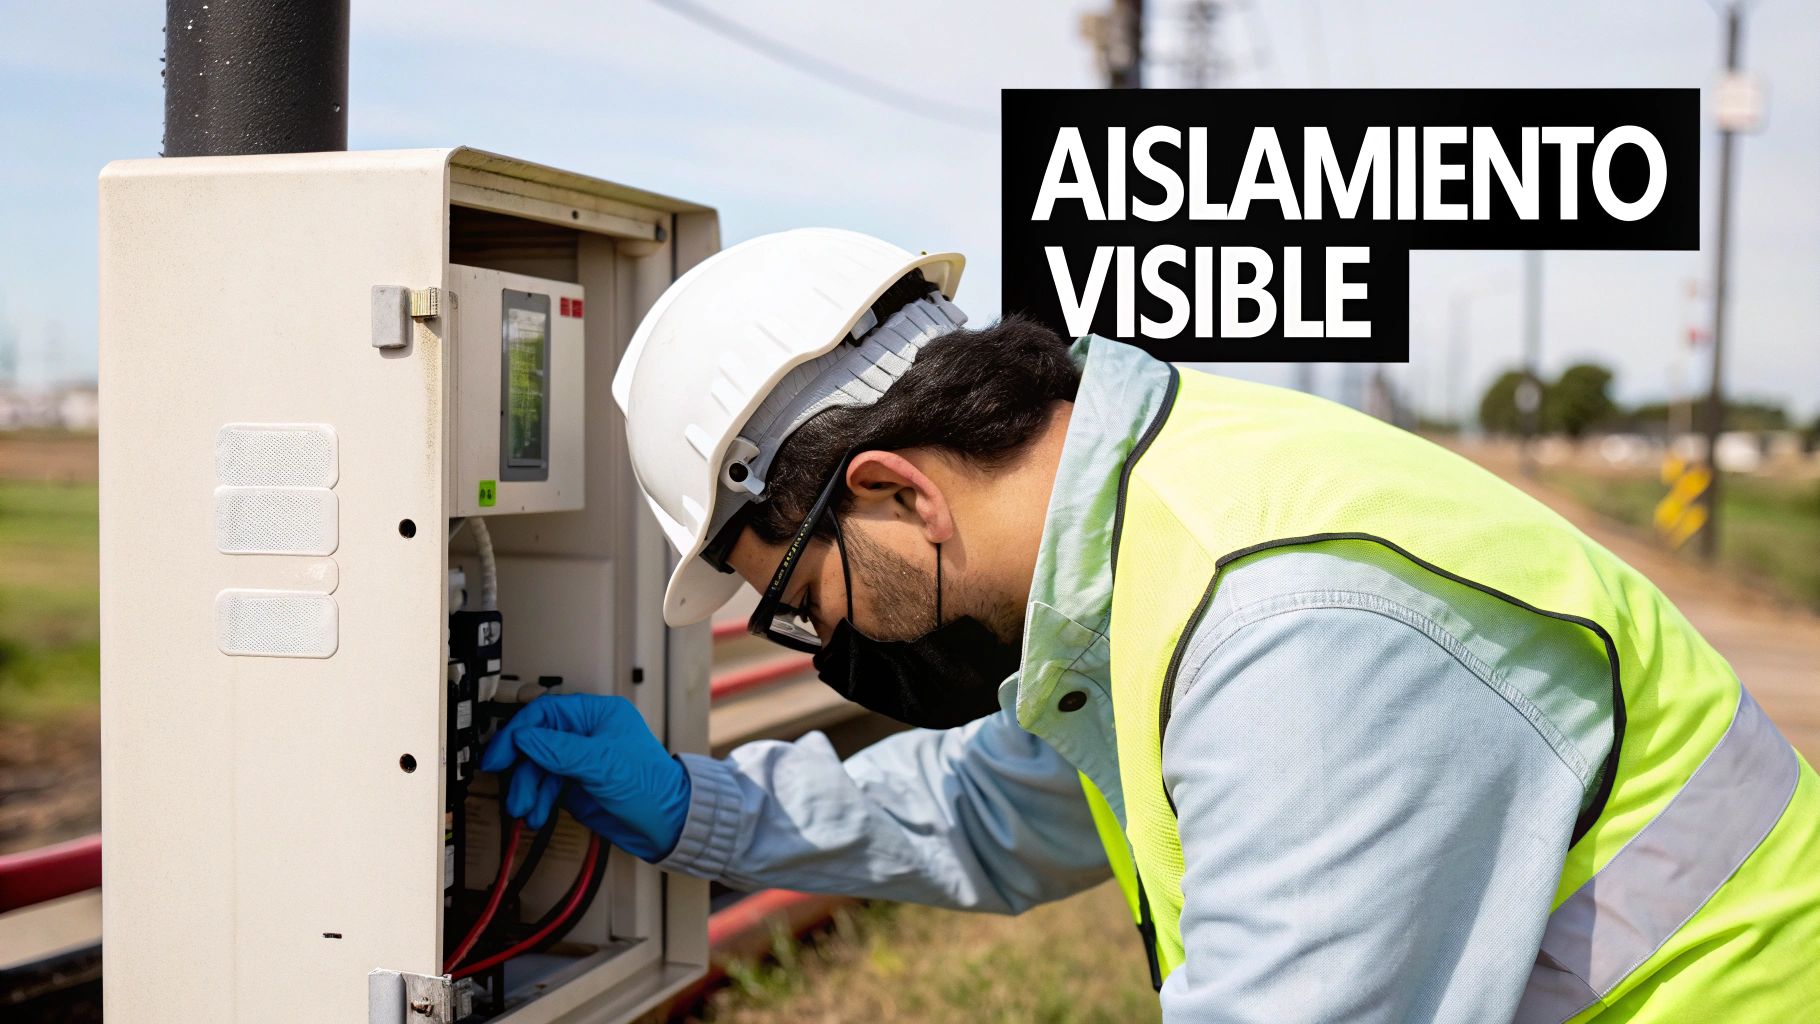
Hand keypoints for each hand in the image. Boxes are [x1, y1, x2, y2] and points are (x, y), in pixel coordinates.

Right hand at [479, 694, 690, 861]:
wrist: (668, 824)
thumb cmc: (651, 786)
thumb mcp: (601, 764)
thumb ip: (558, 750)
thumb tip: (523, 737)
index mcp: (596, 714)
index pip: (545, 713)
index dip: (518, 733)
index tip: (499, 755)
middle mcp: (586, 734)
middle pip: (537, 743)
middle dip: (524, 770)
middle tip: (514, 793)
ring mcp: (581, 760)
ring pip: (539, 769)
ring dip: (528, 791)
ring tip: (526, 810)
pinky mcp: (578, 785)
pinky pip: (548, 788)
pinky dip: (539, 802)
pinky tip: (537, 816)